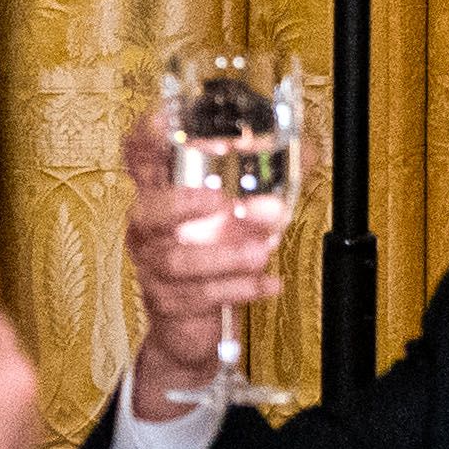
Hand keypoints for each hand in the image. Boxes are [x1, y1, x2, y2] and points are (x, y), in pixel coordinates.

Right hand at [115, 109, 292, 417]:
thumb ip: (269, 184)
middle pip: (148, 209)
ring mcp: (152, 265)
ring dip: (224, 254)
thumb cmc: (213, 255)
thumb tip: (308, 151)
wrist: (194, 325)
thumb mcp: (239, 215)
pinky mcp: (166, 301)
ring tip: (261, 252)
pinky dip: (238, 288)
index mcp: (160, 192)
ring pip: (178, 259)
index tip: (170, 123)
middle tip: (220, 202)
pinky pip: (198, 295)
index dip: (149, 137)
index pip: (140, 156)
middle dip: (183, 203)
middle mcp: (149, 226)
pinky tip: (267, 283)